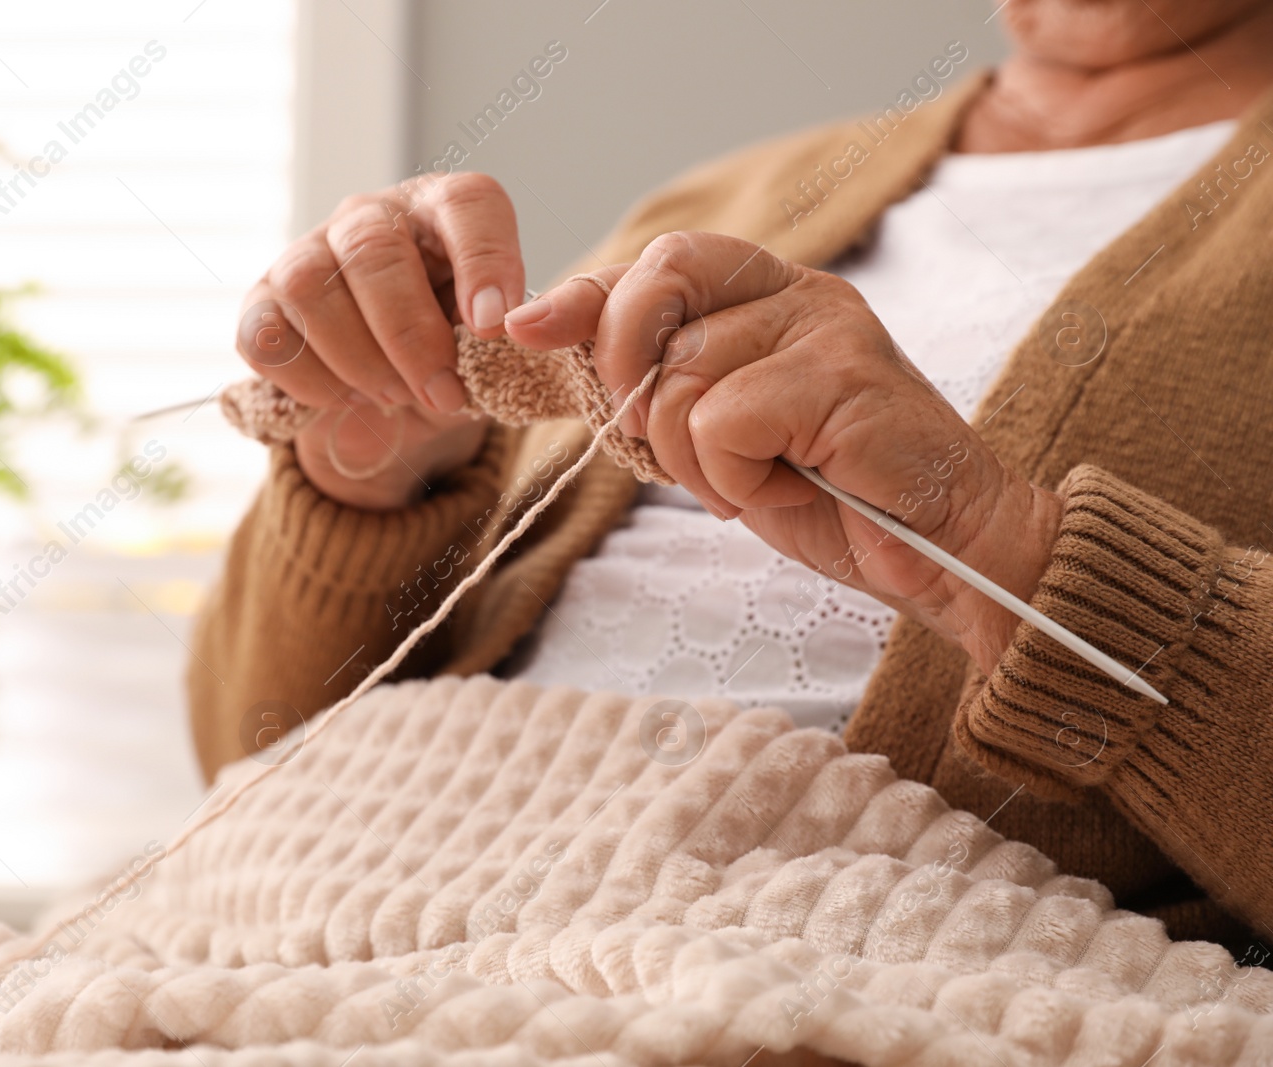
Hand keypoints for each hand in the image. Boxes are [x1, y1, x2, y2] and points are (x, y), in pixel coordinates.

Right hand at [238, 172, 525, 509]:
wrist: (394, 390)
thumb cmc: (453, 349)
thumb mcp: (493, 341)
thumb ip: (505, 335)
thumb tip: (503, 335)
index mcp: (443, 211)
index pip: (467, 204)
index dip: (483, 260)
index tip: (493, 326)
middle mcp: (371, 217)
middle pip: (373, 249)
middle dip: (410, 335)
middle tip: (442, 393)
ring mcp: (307, 253)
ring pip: (309, 288)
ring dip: (357, 360)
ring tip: (393, 398)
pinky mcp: (261, 302)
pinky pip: (266, 336)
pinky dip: (309, 381)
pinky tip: (345, 400)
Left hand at [504, 233, 1065, 672]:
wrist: (943, 553)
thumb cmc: (832, 496)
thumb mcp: (722, 435)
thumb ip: (661, 385)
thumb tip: (548, 340)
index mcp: (769, 296)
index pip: (658, 265)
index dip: (585, 295)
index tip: (524, 328)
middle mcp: (798, 293)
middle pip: (659, 284)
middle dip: (627, 369)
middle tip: (661, 442)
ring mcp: (826, 327)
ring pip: (683, 374)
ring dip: (696, 459)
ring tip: (757, 484)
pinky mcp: (844, 376)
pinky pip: (725, 418)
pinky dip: (736, 477)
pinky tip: (787, 493)